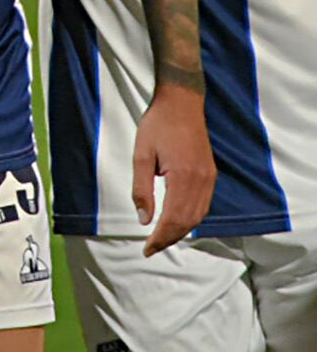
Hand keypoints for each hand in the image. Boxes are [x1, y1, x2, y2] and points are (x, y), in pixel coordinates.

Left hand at [133, 83, 215, 255]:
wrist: (181, 103)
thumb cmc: (157, 125)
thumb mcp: (141, 155)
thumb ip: (141, 189)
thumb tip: (143, 220)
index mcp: (183, 177)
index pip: (172, 218)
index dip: (159, 237)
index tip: (146, 249)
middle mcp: (201, 181)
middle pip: (187, 222)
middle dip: (169, 239)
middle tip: (151, 249)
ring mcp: (209, 178)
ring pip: (198, 216)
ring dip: (181, 231)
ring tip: (161, 239)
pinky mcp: (210, 174)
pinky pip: (203, 205)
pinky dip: (191, 219)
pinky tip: (178, 222)